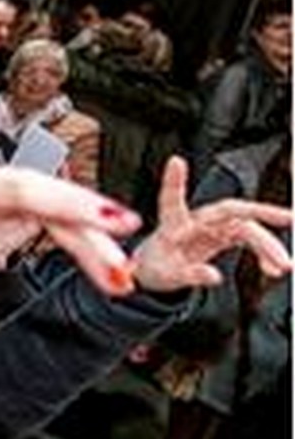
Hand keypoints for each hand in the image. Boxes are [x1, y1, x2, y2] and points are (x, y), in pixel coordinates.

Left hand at [130, 157, 292, 291]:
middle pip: (230, 210)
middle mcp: (196, 219)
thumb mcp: (169, 277)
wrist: (160, 270)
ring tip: (283, 267)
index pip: (172, 198)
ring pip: (246, 227)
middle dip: (261, 211)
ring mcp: (213, 224)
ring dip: (268, 245)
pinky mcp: (224, 233)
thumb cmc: (158, 267)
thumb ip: (190, 275)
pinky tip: (272, 270)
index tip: (176, 161)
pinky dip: (263, 254)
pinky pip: (249, 240)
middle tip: (290, 219)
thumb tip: (216, 277)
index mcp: (173, 224)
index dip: (174, 180)